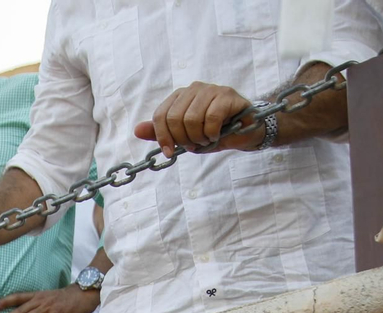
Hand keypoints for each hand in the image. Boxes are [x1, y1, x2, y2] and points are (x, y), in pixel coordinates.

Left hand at [135, 80, 259, 155]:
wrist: (246, 132)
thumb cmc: (215, 133)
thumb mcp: (185, 137)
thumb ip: (163, 133)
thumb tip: (137, 130)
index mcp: (180, 97)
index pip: (160, 116)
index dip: (163, 137)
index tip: (170, 153)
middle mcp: (193, 89)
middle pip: (174, 118)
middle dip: (183, 139)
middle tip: (196, 143)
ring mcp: (211, 89)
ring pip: (192, 119)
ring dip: (199, 137)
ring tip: (208, 138)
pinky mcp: (227, 95)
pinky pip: (211, 118)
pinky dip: (213, 133)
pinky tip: (219, 134)